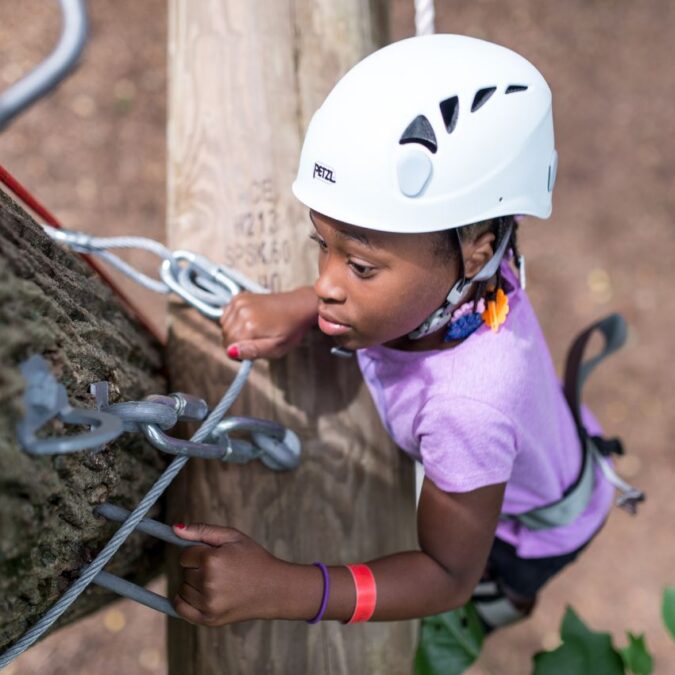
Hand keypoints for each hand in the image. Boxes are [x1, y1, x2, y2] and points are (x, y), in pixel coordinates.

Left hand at [171, 522, 289, 625]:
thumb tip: (174, 528)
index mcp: (212, 560)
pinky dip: (184, 600)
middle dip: (197, 568)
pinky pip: (181, 608)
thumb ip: (203, 530)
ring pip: (183, 589)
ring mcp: (208, 603)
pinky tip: (199, 594)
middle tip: (220, 569)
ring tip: (218, 582)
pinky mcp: (209, 619)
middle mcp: (207, 583)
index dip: (198, 553)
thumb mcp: (233, 537)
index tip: (213, 555)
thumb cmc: (254, 558)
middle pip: (185, 572)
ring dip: (193, 584)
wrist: (275, 588)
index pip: (185, 556)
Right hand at [219, 287, 316, 359]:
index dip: (239, 355)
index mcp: (250, 325)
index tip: (252, 352)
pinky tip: (248, 321)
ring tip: (253, 331)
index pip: (229, 347)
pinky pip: (226, 314)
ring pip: (224, 325)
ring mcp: (239, 301)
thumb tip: (230, 352)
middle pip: (226, 335)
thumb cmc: (290, 330)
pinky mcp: (240, 296)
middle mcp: (241, 311)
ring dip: (234, 331)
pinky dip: (233, 320)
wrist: (299, 307)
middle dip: (236, 343)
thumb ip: (252, 351)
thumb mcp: (276, 347)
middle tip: (255, 342)